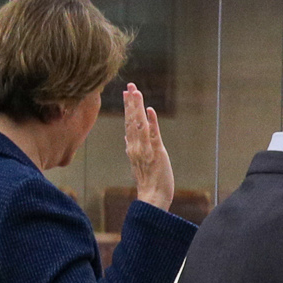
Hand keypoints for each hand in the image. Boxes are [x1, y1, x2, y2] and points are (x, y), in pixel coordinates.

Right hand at [124, 83, 174, 212]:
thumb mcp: (137, 161)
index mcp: (132, 147)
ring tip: (136, 92)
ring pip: (140, 125)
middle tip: (130, 85)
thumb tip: (126, 136)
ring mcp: (145, 149)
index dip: (128, 107)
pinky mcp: (156, 153)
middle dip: (131, 102)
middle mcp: (135, 146)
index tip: (126, 93)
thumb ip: (132, 147)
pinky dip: (152, 122)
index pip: (128, 123)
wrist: (152, 197)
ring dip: (138, 108)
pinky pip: (153, 135)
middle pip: (131, 120)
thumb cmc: (147, 180)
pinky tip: (150, 110)